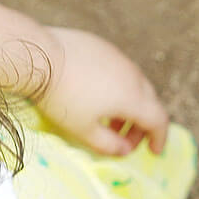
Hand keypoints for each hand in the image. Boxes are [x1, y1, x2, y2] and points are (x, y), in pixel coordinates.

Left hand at [34, 27, 169, 155]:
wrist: (39, 56)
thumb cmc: (61, 97)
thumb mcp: (83, 130)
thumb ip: (108, 145)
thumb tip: (125, 150)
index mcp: (132, 97)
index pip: (159, 120)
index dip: (160, 138)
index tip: (154, 151)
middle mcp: (132, 75)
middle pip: (149, 103)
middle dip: (142, 126)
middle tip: (125, 141)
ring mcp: (119, 58)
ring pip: (135, 85)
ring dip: (130, 107)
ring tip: (109, 120)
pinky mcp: (103, 47)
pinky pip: (120, 71)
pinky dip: (118, 88)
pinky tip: (96, 96)